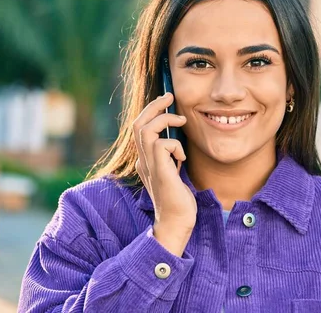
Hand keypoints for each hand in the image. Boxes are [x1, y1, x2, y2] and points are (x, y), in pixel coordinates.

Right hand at [133, 92, 196, 254]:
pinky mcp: (160, 172)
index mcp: (145, 160)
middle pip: (138, 124)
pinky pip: (162, 145)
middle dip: (153, 106)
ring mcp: (149, 166)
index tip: (166, 102)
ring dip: (165, 120)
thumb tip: (177, 140)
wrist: (177, 223)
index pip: (140, 128)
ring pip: (146, 129)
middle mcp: (143, 161)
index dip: (151, 111)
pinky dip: (175, 145)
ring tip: (180, 122)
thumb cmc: (178, 200)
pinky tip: (182, 159)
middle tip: (169, 97)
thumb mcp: (173, 172)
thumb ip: (170, 157)